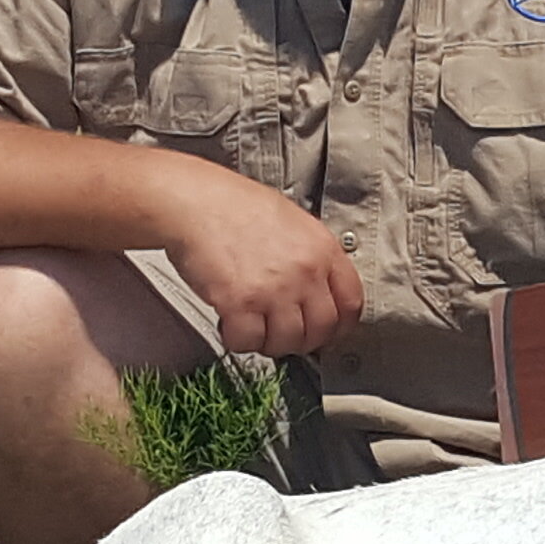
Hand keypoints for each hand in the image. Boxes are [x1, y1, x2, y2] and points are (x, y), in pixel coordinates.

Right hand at [151, 158, 365, 357]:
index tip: (329, 332)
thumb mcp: (291, 220)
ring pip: (287, 342)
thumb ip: (310, 255)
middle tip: (285, 333)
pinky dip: (238, 339)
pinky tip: (231, 323)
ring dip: (269, 341)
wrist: (193, 201)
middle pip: (322, 329)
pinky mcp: (240, 304)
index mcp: (322, 248)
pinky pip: (249, 341)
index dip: (340, 326)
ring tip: (254, 325)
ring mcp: (274, 290)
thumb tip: (318, 287)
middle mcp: (304, 271)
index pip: (351, 303)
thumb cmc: (232, 205)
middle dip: (303, 340)